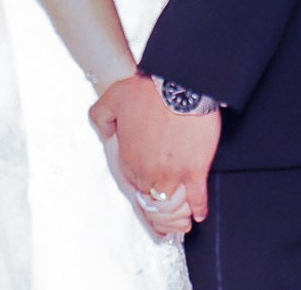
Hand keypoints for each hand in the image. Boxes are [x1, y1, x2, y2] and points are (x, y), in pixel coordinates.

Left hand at [89, 74, 220, 224]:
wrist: (178, 86)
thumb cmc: (147, 91)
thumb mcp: (113, 99)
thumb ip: (101, 118)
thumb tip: (105, 134)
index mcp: (130, 159)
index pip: (133, 183)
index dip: (141, 184)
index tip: (148, 187)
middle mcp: (148, 172)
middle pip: (151, 197)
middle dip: (157, 201)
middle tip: (165, 205)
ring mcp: (172, 174)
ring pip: (172, 202)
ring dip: (176, 209)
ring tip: (182, 214)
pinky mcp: (195, 171)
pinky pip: (197, 198)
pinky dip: (199, 208)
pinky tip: (199, 214)